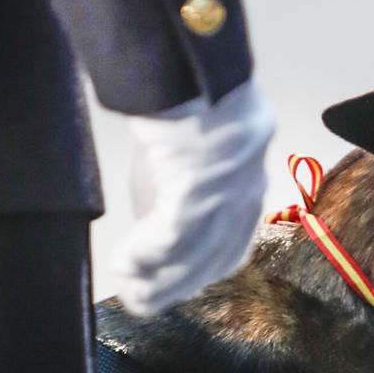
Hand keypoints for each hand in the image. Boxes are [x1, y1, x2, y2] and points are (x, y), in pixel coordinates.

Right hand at [111, 76, 275, 317]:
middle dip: (174, 284)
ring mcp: (225, 197)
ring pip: (190, 256)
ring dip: (155, 278)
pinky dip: (145, 255)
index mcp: (249, 185)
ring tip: (128, 286)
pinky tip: (123, 264)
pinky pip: (172, 238)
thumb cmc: (193, 101)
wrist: (198, 72)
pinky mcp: (199, 191)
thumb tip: (166, 209)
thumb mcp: (200, 151)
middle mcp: (245, 197)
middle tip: (140, 300)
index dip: (200, 271)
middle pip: (211, 259)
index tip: (173, 287)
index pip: (231, 246)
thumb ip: (194, 182)